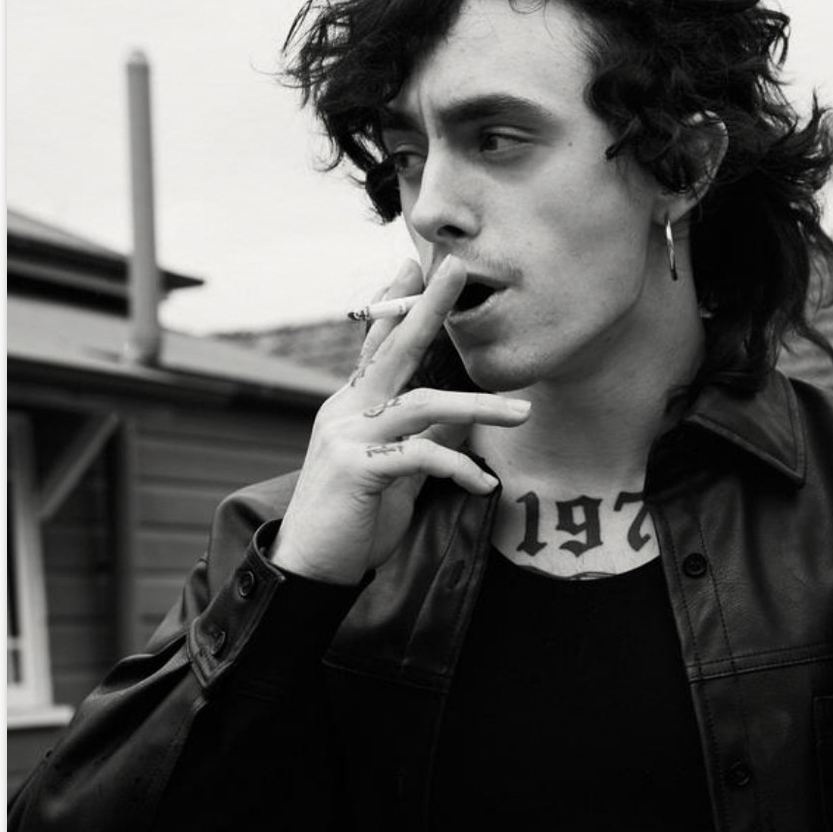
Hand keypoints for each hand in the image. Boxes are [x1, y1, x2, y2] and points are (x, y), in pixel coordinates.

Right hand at [271, 257, 530, 584]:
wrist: (310, 566)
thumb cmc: (356, 518)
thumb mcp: (398, 472)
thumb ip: (425, 440)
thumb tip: (463, 419)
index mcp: (354, 405)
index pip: (378, 344)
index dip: (397, 304)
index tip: (415, 265)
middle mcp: (346, 410)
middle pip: (393, 347)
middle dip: (428, 306)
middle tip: (458, 269)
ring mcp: (346, 436)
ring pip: (421, 403)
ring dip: (478, 405)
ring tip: (523, 412)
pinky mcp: (354, 468)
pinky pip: (420, 456)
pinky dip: (458, 467)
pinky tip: (484, 485)